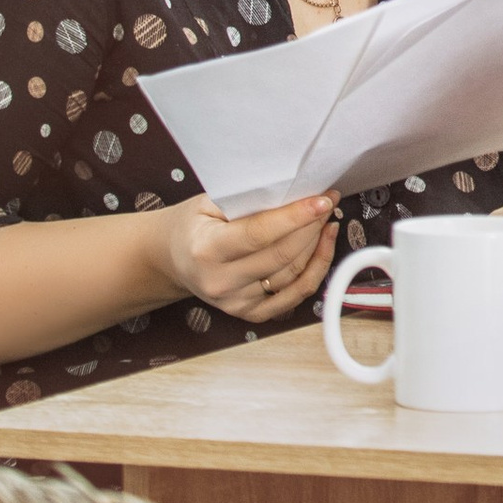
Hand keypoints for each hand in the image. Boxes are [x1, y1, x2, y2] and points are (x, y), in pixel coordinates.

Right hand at [160, 192, 336, 321]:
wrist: (173, 258)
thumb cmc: (195, 225)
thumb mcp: (209, 202)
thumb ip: (248, 198)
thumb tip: (294, 189)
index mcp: (206, 250)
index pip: (259, 234)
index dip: (296, 216)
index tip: (322, 199)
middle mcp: (220, 282)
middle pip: (282, 254)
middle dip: (312, 225)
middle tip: (328, 201)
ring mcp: (236, 302)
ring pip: (293, 274)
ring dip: (318, 244)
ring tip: (326, 218)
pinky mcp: (250, 313)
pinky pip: (295, 295)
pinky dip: (316, 269)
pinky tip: (323, 246)